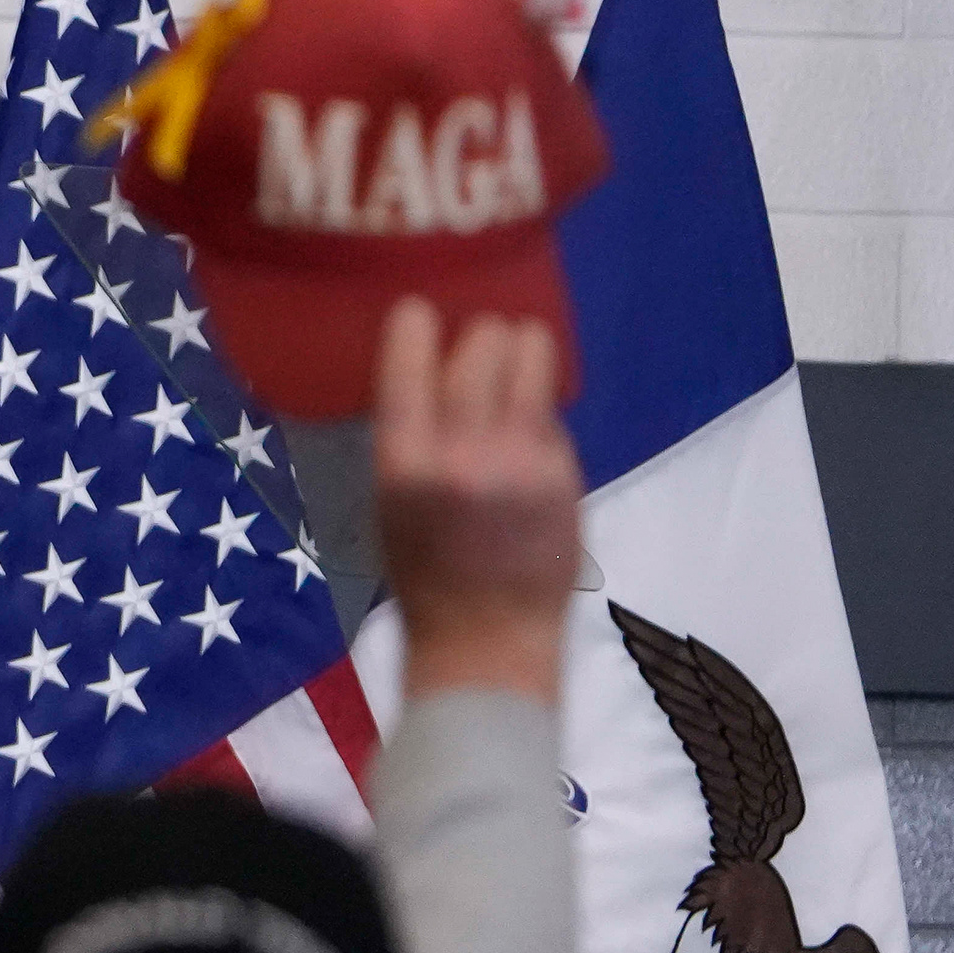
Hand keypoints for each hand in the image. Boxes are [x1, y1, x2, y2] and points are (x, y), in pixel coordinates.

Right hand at [374, 297, 581, 704]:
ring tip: (515, 359)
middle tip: (478, 345)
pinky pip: (551, 409)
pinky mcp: (564, 470)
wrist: (487, 639)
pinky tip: (526, 433)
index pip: (407, 363)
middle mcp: (462, 452)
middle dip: (481, 334)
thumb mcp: (389, 506)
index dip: (415, 323)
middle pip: (482, 341)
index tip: (418, 313)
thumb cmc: (424, 576)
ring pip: (531, 356)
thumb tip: (431, 370)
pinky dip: (537, 409)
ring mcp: (521, 458)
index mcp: (402, 464)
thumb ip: (410, 439)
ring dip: (521, 348)